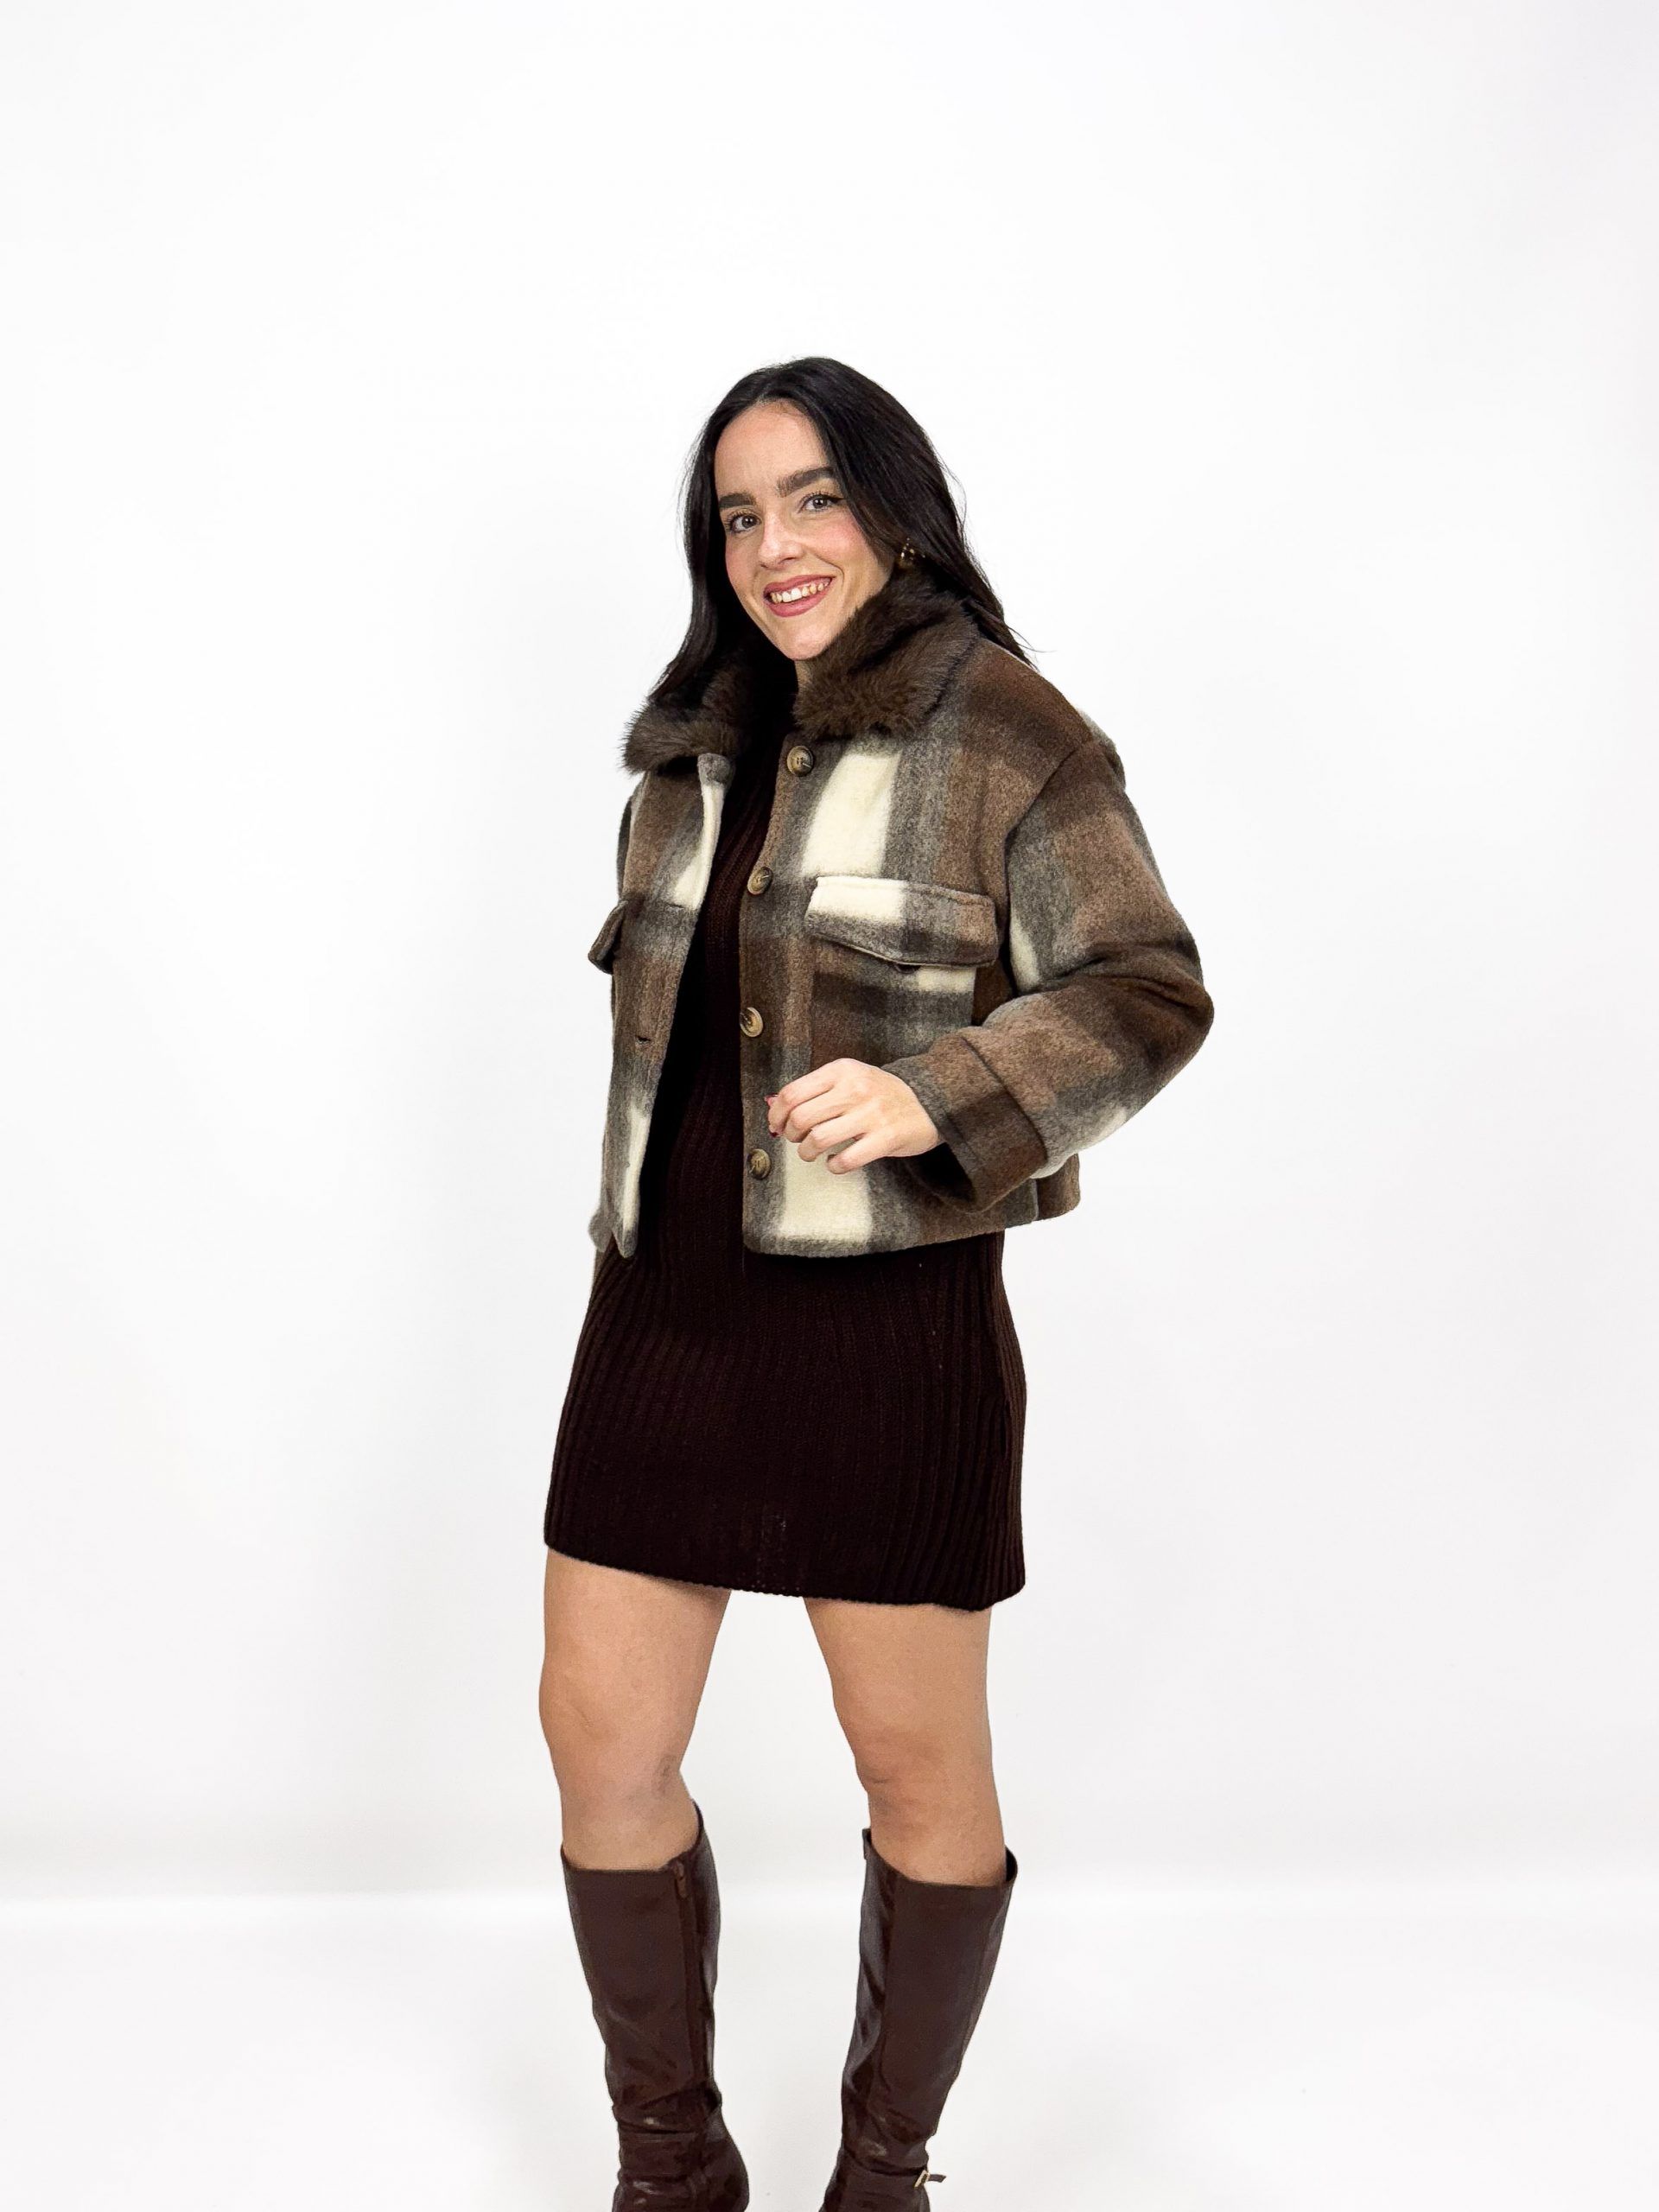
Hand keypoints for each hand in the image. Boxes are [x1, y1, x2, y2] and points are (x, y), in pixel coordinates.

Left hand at [765, 1060, 939, 1172]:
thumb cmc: (882, 1093)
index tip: (777, 1125)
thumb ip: (817, 1090)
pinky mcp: (884, 1139)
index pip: (792, 1093)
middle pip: (801, 1118)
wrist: (929, 1100)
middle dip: (791, 1135)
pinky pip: (845, 1160)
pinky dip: (833, 1166)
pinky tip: (834, 1162)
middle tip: (797, 1139)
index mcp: (842, 1071)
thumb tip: (776, 1108)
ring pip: (818, 1139)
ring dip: (807, 1153)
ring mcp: (871, 1115)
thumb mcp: (850, 1078)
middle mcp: (854, 1089)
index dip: (777, 1115)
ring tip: (812, 1153)